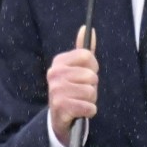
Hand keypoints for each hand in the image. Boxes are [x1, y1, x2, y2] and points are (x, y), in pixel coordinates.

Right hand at [47, 26, 98, 144]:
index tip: (85, 75)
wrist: (59, 117)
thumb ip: (84, 51)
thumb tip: (86, 28)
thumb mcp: (77, 70)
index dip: (92, 68)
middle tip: (81, 92)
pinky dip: (89, 111)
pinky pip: (90, 107)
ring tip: (80, 101)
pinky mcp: (61, 107)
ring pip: (91, 92)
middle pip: (91, 76)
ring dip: (91, 100)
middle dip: (92, 87)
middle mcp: (54, 74)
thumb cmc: (73, 90)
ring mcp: (56, 90)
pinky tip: (79, 111)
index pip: (88, 56)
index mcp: (59, 62)